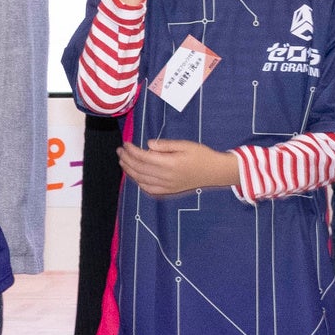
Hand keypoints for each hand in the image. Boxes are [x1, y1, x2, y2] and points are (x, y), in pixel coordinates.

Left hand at [118, 137, 237, 197]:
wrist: (214, 172)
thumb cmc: (201, 155)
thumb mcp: (185, 144)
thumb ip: (165, 145)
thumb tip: (148, 144)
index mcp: (170, 163)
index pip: (144, 157)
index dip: (132, 150)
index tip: (126, 144)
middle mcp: (166, 176)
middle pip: (140, 168)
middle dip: (127, 159)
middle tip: (120, 151)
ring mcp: (167, 185)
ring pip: (141, 179)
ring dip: (129, 170)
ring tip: (122, 161)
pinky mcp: (168, 190)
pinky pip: (148, 189)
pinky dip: (138, 182)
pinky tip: (134, 175)